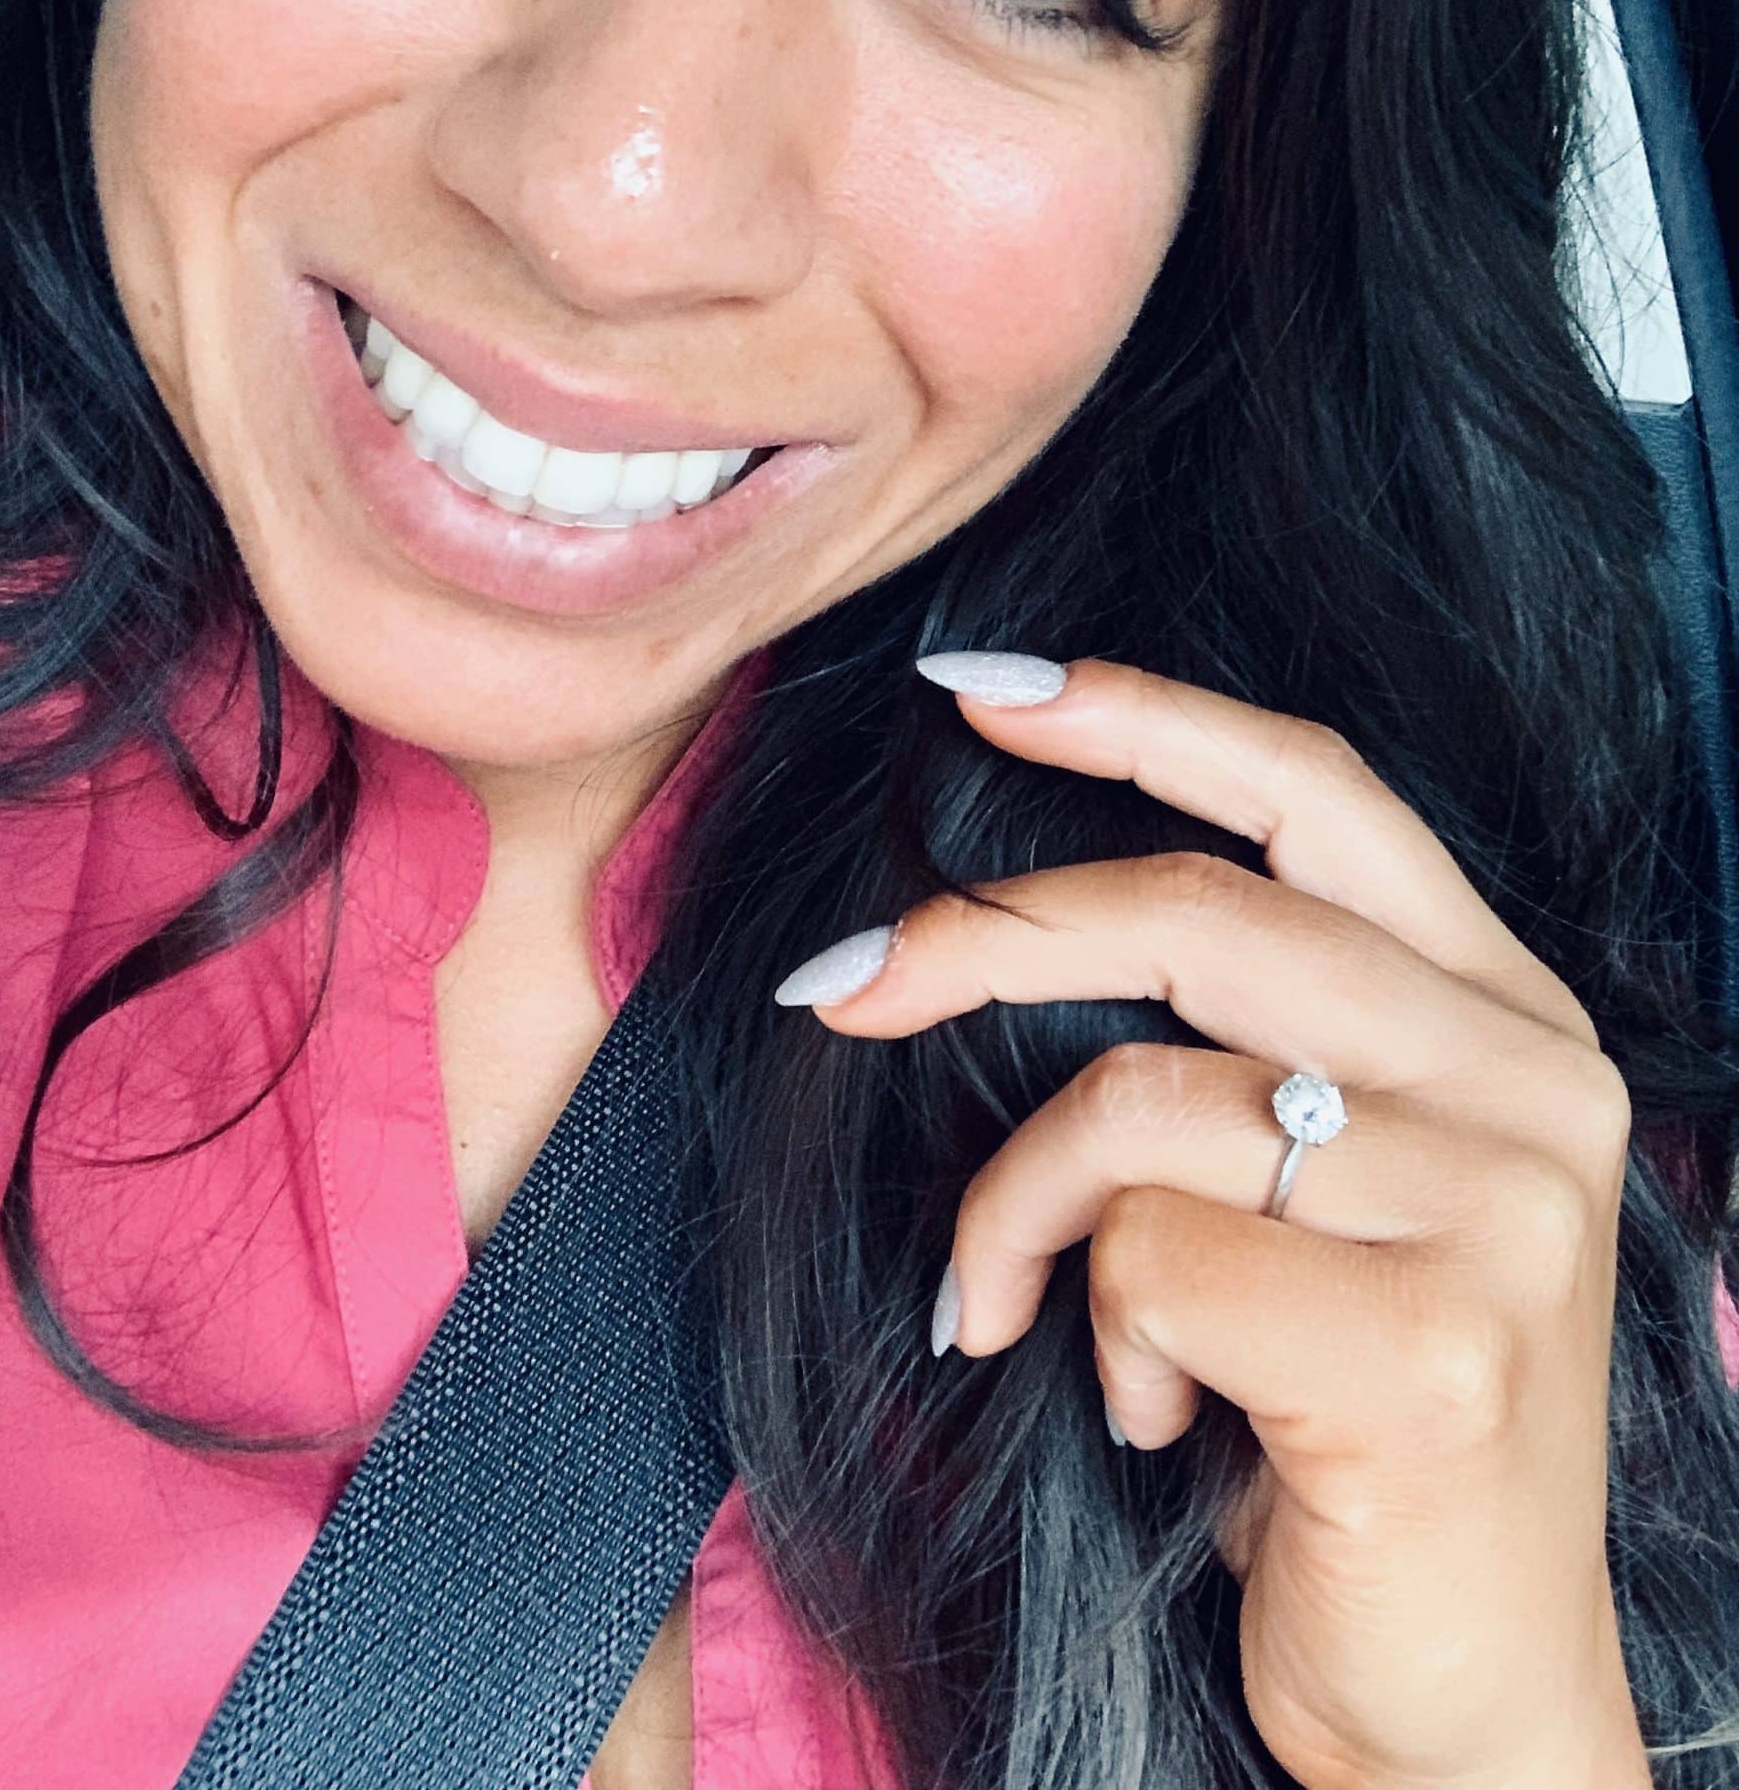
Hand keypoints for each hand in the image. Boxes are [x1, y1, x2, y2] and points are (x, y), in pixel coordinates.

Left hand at [783, 656, 1650, 1789]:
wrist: (1465, 1698)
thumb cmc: (1346, 1421)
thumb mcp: (1324, 1192)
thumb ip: (1247, 1042)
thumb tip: (991, 923)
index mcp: (1507, 1021)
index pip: (1321, 795)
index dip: (1145, 717)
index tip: (979, 685)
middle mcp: (1530, 1088)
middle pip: (1196, 915)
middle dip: (979, 939)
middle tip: (844, 988)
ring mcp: (1502, 1215)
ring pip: (1138, 1098)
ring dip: (1021, 1208)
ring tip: (1024, 1302)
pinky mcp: (1436, 1349)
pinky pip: (1146, 1252)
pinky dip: (1088, 1328)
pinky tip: (1143, 1412)